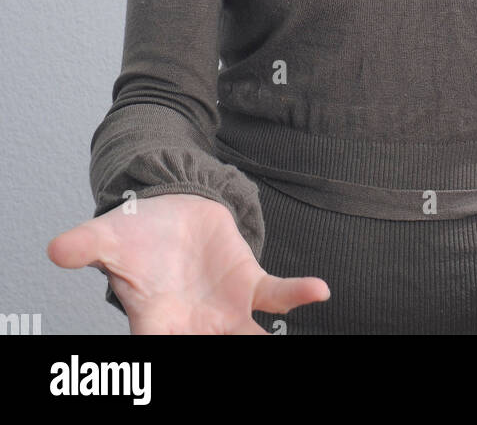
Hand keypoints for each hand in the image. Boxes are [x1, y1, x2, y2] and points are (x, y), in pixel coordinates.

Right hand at [47, 193, 330, 334]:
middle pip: (210, 355)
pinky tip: (317, 291)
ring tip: (281, 351)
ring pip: (250, 339)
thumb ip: (86, 245)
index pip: (157, 352)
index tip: (171, 357)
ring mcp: (225, 312)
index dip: (161, 359)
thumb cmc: (136, 234)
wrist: (170, 210)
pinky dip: (295, 294)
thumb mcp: (108, 236)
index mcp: (154, 323)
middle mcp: (193, 326)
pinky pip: (275, 297)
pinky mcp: (248, 285)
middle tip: (252, 367)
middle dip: (224, 362)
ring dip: (266, 344)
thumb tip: (56, 250)